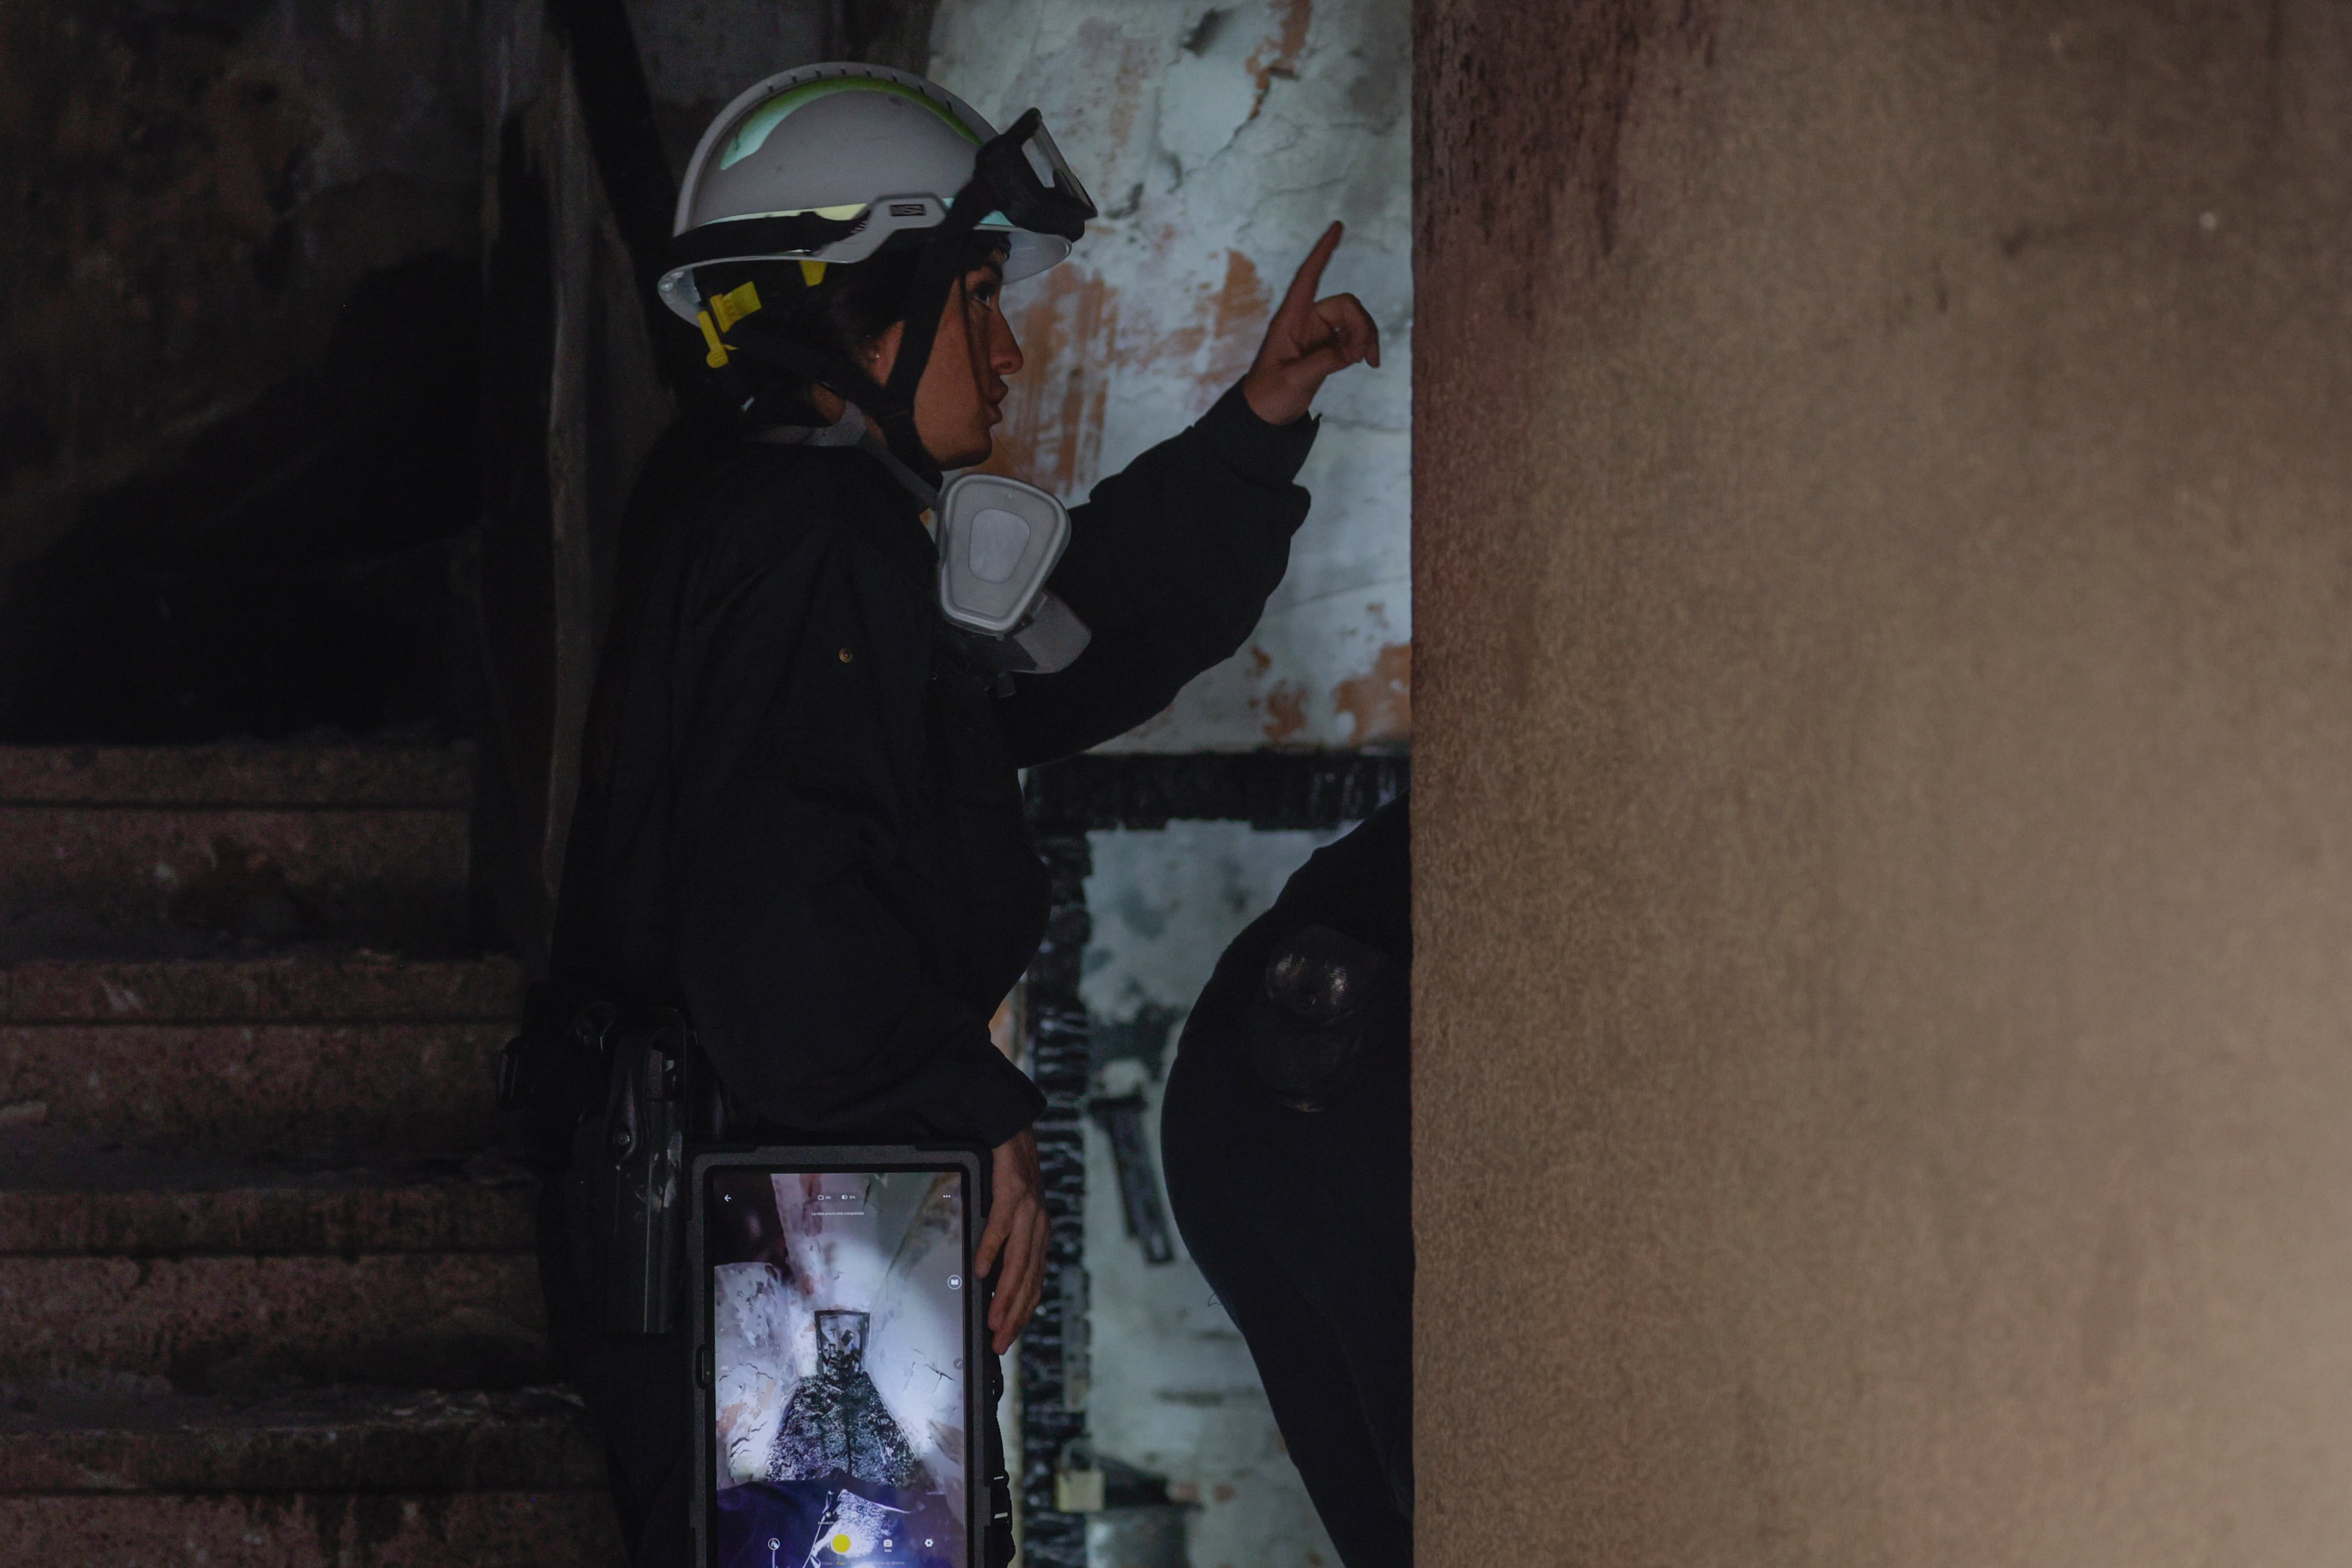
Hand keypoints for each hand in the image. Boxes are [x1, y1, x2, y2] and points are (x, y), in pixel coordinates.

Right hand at [975, 1130, 1047, 1354]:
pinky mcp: (1012, 1193)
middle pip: (1028, 1280)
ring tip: (993, 1319)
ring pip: (1018, 1262)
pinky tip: (982, 1271)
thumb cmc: (1012, 1176)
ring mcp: (1027, 1211)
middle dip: (1014, 1316)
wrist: (1014, 1133)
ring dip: (1005, 1295)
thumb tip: (992, 1278)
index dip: (1022, 1313)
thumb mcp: (1015, 1215)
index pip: (1034, 1284)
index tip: (1008, 1337)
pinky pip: (1001, 1228)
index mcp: (1039, 1236)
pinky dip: (992, 1251)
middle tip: (1000, 1341)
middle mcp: (1038, 1227)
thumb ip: (1009, 1245)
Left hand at [1240, 221, 1381, 426]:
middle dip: (1361, 325)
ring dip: (1366, 337)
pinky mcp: (1328, 346)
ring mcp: (1318, 332)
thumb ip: (1324, 362)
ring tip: (1367, 362)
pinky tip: (1367, 362)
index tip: (1337, 226)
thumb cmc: (1270, 395)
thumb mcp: (1294, 380)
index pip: (1308, 277)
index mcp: (1289, 319)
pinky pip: (1354, 336)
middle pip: (1345, 304)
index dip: (1322, 252)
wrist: (1267, 415)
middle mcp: (1305, 320)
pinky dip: (1364, 346)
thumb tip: (1352, 350)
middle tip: (1363, 356)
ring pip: (1354, 319)